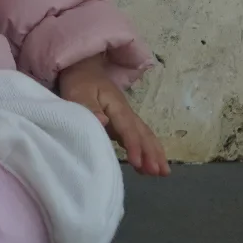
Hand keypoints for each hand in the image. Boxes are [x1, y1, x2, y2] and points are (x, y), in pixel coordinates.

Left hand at [57, 54, 169, 176]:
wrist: (84, 69)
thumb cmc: (80, 82)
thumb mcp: (79, 93)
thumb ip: (90, 108)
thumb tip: (103, 122)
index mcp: (117, 107)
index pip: (128, 129)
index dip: (134, 146)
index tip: (138, 163)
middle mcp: (126, 113)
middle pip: (143, 134)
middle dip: (152, 153)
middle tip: (161, 173)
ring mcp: (125, 118)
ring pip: (145, 136)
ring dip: (154, 153)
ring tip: (162, 173)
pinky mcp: (122, 123)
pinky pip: (138, 137)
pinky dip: (147, 150)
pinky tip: (147, 166)